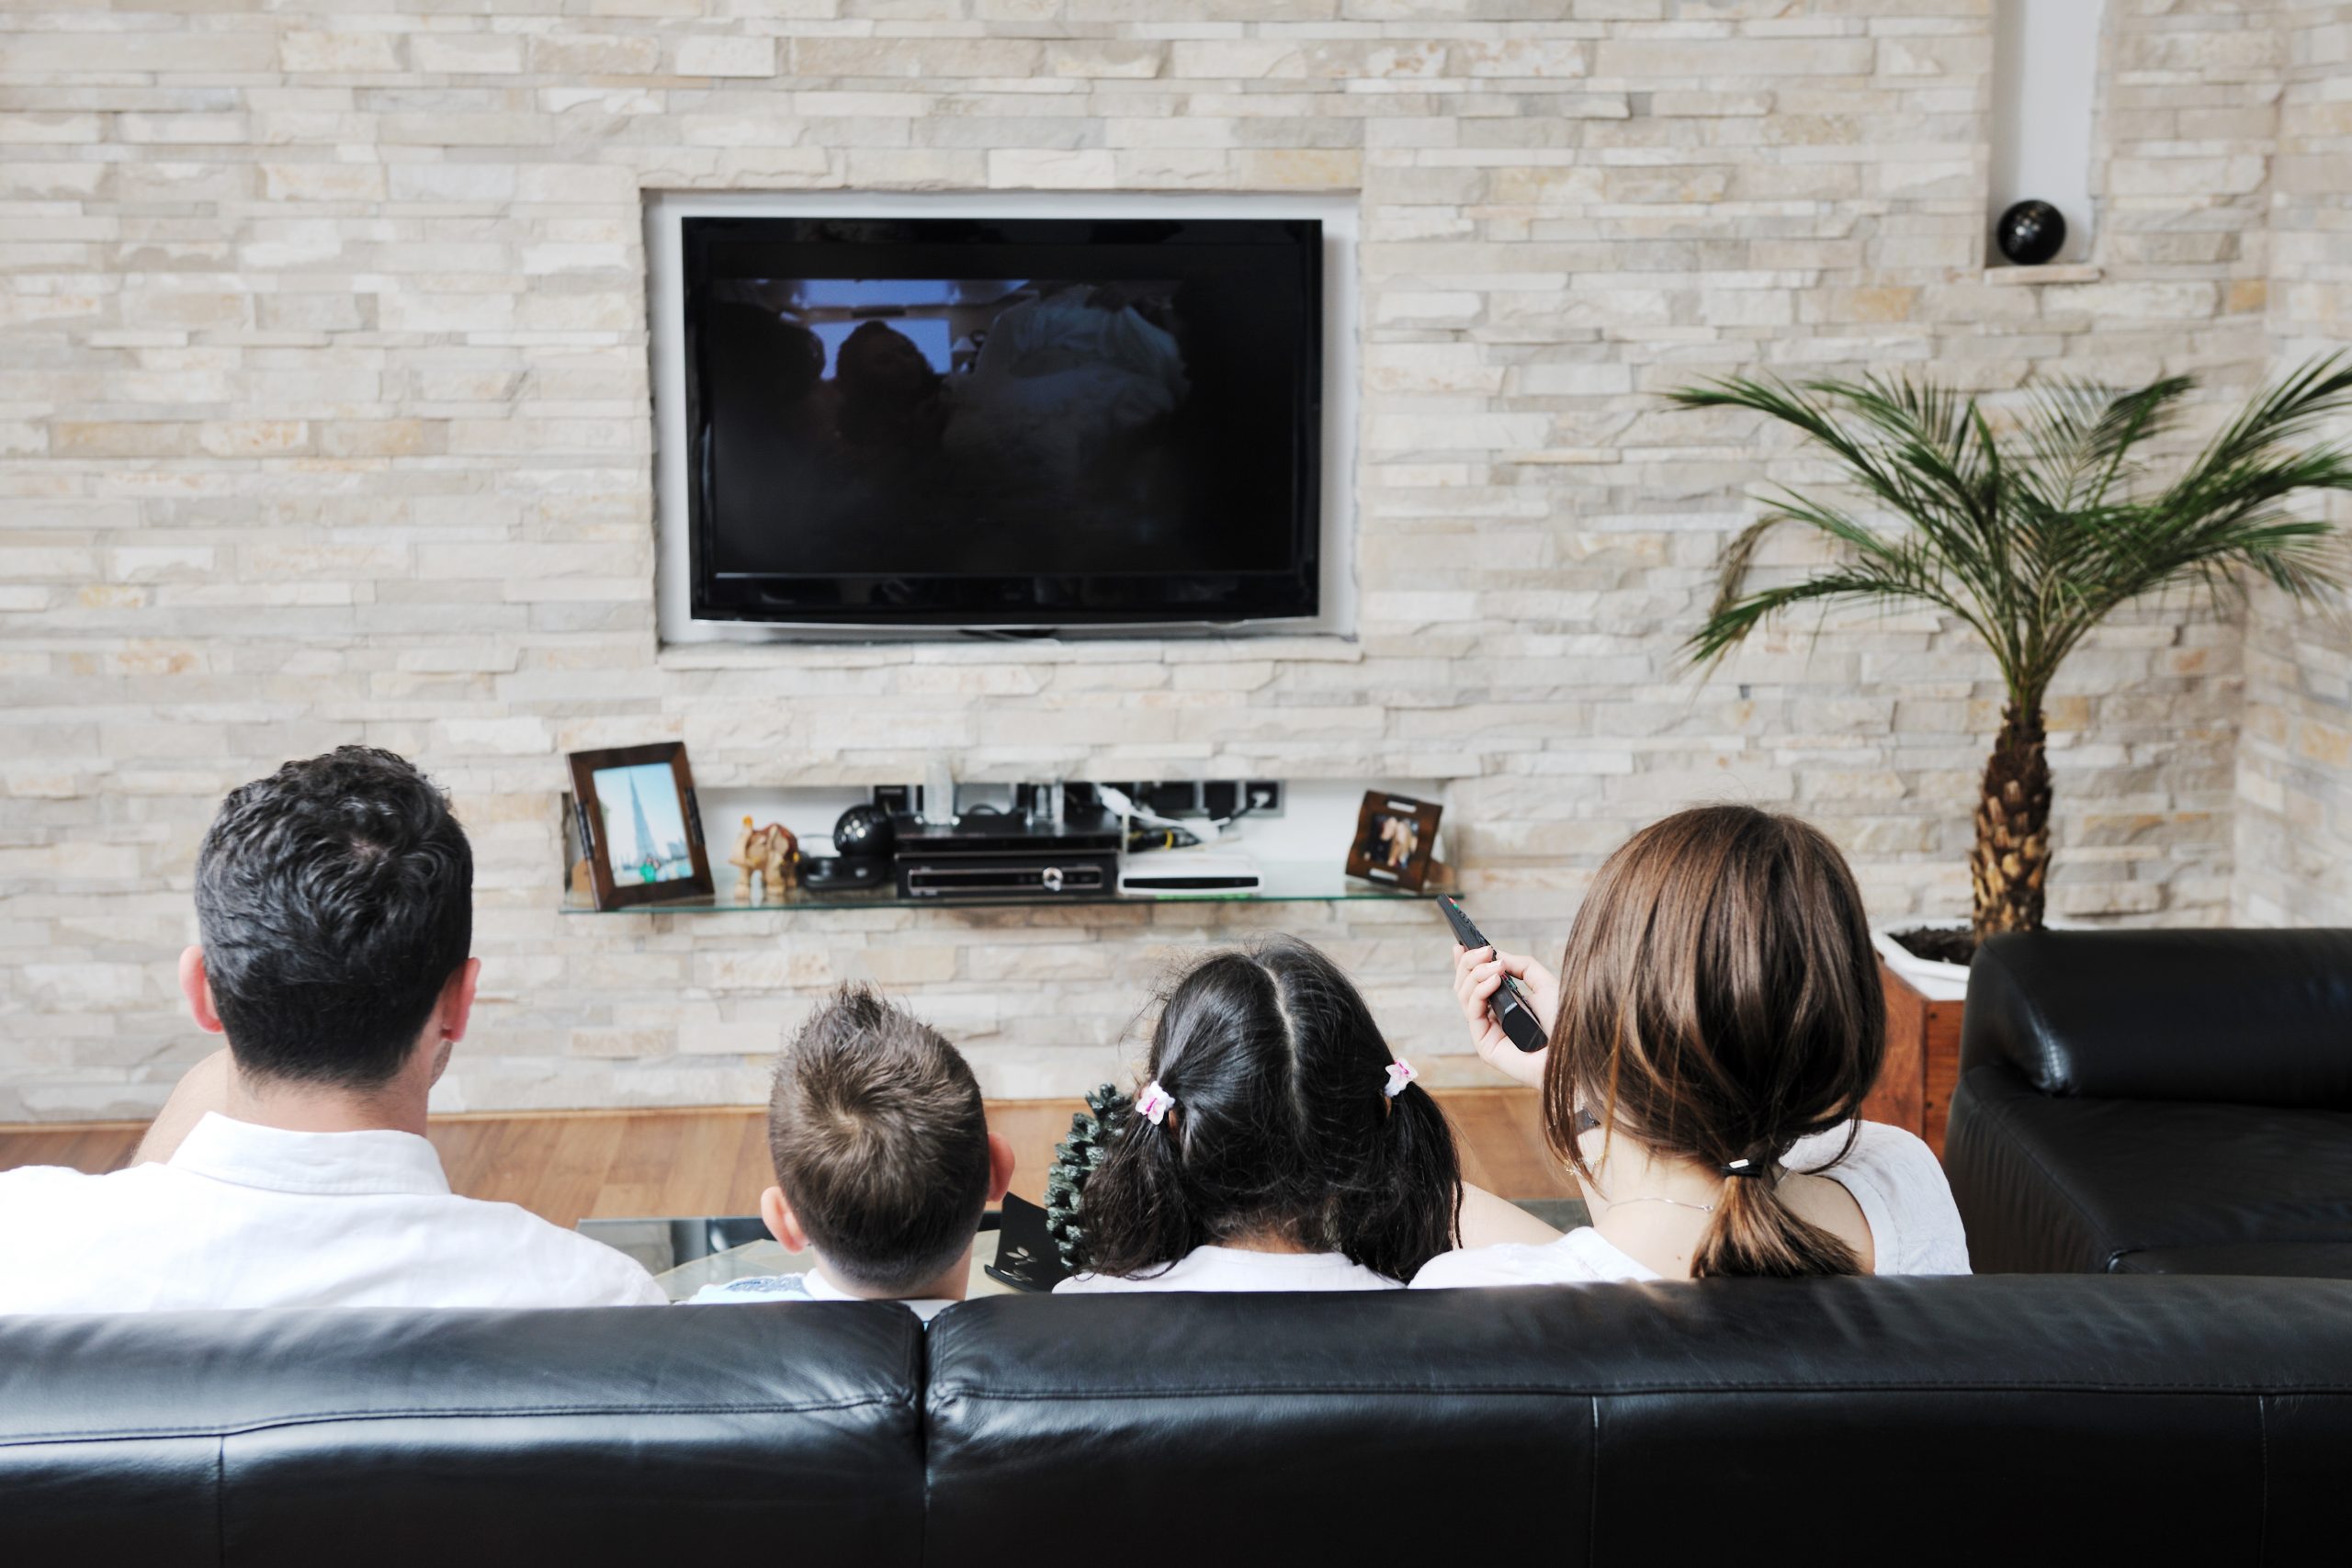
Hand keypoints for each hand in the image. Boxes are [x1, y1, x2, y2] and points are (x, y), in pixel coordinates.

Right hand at [1453, 943, 1559, 1089]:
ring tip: (1494, 965)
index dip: (1465, 965)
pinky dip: (1479, 991)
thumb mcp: (1544, 984)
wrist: (1575, 1051)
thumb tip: (1497, 955)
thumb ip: (1521, 966)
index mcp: (1505, 1006)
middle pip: (1464, 988)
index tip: (1461, 945)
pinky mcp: (1485, 1045)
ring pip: (1464, 997)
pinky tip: (1493, 980)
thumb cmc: (1564, 1022)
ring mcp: (1487, 1032)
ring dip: (1475, 974)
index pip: (1475, 984)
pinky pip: (1472, 1012)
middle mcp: (1493, 1019)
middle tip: (1482, 951)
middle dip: (1469, 964)